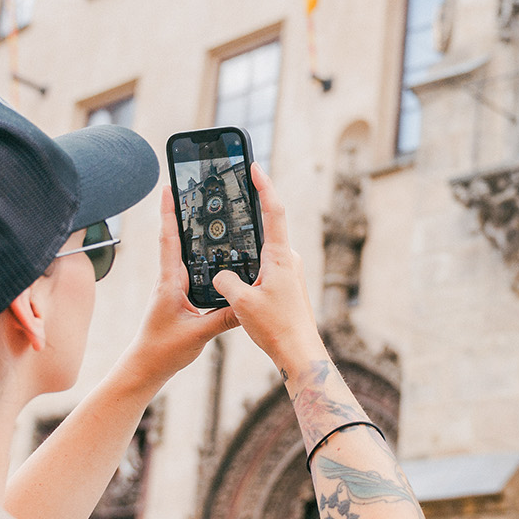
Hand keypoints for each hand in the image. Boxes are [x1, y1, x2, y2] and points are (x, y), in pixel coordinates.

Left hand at [117, 186, 242, 385]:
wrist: (145, 367)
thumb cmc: (163, 350)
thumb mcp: (198, 334)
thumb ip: (224, 318)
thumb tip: (248, 302)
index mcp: (170, 282)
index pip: (169, 240)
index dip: (169, 213)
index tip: (168, 187)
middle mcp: (170, 280)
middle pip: (175, 239)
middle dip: (182, 213)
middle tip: (190, 189)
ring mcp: (173, 288)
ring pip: (182, 254)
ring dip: (189, 233)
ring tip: (201, 211)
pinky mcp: (178, 297)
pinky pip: (189, 270)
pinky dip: (198, 257)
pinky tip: (210, 254)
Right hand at [210, 164, 324, 372]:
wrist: (299, 351)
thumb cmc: (276, 327)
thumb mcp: (241, 302)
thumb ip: (225, 282)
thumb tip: (219, 275)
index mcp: (280, 257)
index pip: (274, 211)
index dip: (264, 186)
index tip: (255, 166)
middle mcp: (289, 260)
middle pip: (268, 227)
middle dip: (252, 212)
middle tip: (238, 192)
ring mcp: (290, 272)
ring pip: (264, 251)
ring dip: (248, 245)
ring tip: (229, 237)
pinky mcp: (287, 284)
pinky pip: (265, 266)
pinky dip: (251, 263)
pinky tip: (238, 274)